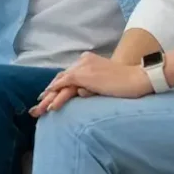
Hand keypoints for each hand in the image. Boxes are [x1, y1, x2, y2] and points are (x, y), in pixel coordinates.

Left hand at [30, 52, 151, 116]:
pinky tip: (50, 105)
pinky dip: (57, 95)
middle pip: (60, 80)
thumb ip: (90, 86)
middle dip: (47, 95)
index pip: (67, 77)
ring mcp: (83, 67)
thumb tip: (79, 92)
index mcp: (87, 62)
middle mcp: (82, 62)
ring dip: (49, 99)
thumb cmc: (126, 83)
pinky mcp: (84, 75)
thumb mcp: (103, 84)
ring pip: (60, 84)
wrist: (138, 78)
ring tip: (38, 111)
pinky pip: (65, 86)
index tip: (46, 100)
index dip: (55, 89)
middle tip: (35, 109)